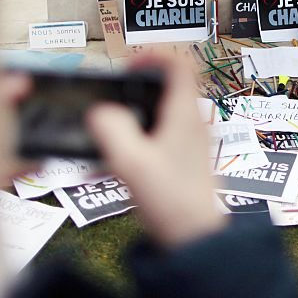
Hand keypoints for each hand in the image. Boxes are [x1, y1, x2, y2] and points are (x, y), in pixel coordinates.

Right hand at [88, 52, 223, 247]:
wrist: (196, 240)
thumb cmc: (171, 202)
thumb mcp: (132, 163)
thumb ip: (112, 130)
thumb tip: (101, 111)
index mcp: (185, 115)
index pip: (180, 65)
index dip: (154, 56)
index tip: (127, 67)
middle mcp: (194, 124)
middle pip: (169, 88)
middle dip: (137, 89)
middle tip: (112, 101)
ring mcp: (192, 143)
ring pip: (163, 114)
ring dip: (135, 118)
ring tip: (108, 137)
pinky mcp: (186, 162)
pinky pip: (161, 137)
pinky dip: (139, 140)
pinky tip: (118, 163)